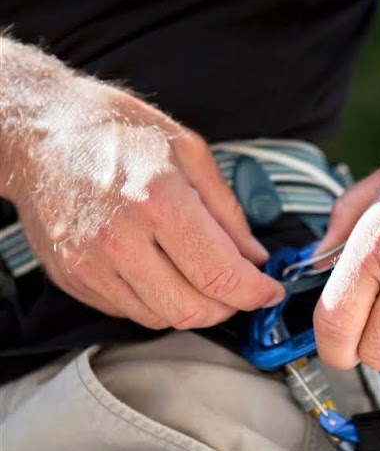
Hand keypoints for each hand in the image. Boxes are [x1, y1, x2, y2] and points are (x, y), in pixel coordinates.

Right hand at [8, 71, 283, 328]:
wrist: (39, 134)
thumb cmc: (114, 132)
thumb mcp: (187, 150)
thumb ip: (227, 211)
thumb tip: (254, 257)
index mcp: (158, 201)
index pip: (220, 275)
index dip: (255, 293)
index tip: (269, 291)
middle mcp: (121, 239)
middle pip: (192, 310)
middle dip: (227, 306)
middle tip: (237, 288)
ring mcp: (92, 264)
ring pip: (161, 318)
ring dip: (191, 306)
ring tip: (196, 275)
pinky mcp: (74, 278)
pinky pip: (128, 311)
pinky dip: (154, 301)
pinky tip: (158, 271)